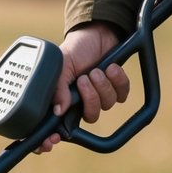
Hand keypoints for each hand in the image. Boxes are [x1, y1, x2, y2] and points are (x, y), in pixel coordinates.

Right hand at [41, 22, 128, 152]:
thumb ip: (57, 87)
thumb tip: (58, 110)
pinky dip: (118, 81)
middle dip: (90, 100)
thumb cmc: (74, 50)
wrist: (96, 32)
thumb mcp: (60, 65)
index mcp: (62, 100)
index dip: (50, 140)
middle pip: (89, 118)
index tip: (52, 140)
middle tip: (84, 80)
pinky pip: (121, 96)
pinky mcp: (115, 88)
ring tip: (96, 70)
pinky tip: (110, 67)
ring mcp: (99, 96)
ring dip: (102, 86)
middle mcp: (80, 102)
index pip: (54, 128)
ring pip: (105, 106)